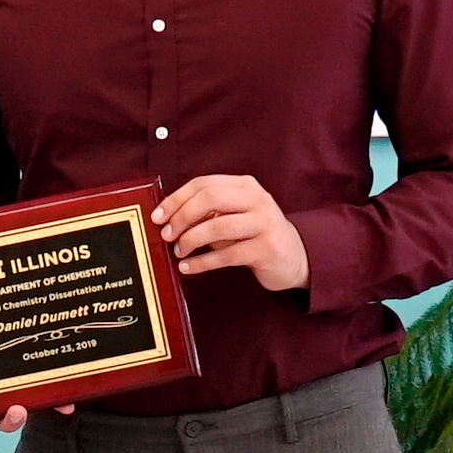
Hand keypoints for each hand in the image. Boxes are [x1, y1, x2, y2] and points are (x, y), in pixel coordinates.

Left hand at [153, 175, 308, 291]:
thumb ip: (206, 213)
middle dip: (182, 217)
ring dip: (191, 240)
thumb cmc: (252, 236)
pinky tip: (188, 268)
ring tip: (179, 252)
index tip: (158, 216)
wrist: (294, 258)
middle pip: (210, 199)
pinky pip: (227, 255)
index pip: (203, 184)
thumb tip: (167, 218)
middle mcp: (258, 199)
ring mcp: (266, 223)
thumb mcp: (232, 217)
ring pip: (218, 226)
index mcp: (245, 186)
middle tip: (167, 235)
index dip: (176, 199)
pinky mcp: (268, 248)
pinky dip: (202, 262)